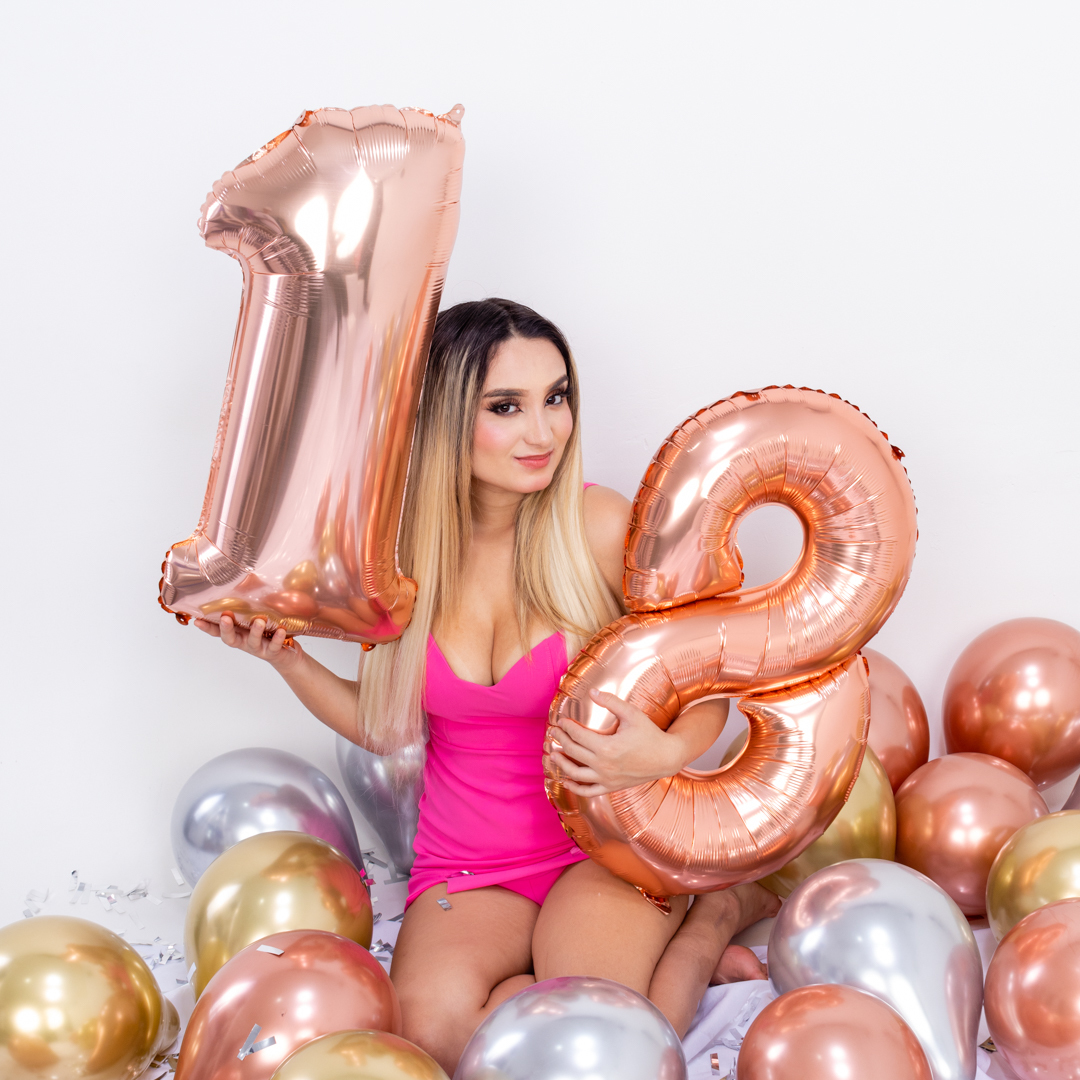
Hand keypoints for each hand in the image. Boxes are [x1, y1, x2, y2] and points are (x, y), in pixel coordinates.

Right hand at [194, 613, 302, 672]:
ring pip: (253, 642)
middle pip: (231, 639)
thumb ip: (248, 610)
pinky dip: (277, 638)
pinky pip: (274, 646)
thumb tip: (244, 584)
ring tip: (259, 621)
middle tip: (225, 618)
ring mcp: (258, 648)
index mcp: (238, 633)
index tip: (197, 620)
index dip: (208, 627)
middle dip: (226, 629)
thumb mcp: (256, 621)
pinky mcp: (273, 652)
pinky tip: (281, 630)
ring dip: (255, 631)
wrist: (287, 656)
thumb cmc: (269, 635)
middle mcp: (245, 641)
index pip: (219, 631)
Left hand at [543, 688, 684, 796]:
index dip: (567, 726)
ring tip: (553, 754)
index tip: (561, 721)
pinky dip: (575, 787)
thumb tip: (592, 691)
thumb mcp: (632, 714)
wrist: (666, 757)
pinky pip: (588, 791)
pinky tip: (567, 780)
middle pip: (574, 751)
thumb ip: (610, 701)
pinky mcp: (611, 787)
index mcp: (607, 747)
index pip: (578, 735)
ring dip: (562, 764)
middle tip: (553, 732)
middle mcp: (604, 765)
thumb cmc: (650, 734)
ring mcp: (607, 779)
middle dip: (561, 740)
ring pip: (576, 774)